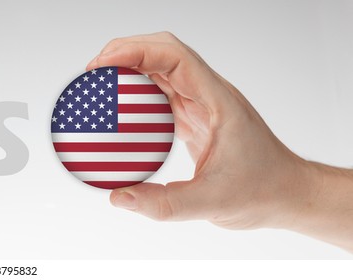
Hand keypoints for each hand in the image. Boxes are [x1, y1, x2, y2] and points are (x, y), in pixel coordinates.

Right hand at [88, 32, 352, 250]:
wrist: (287, 194)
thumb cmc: (261, 191)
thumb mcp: (210, 204)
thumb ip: (162, 204)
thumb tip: (118, 197)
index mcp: (217, 101)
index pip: (174, 57)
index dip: (136, 52)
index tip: (104, 65)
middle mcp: (207, 94)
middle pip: (163, 52)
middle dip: (124, 52)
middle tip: (91, 73)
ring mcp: (200, 103)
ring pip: (159, 68)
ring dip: (127, 68)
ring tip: (96, 85)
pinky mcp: (192, 116)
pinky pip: (158, 93)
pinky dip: (134, 92)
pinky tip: (115, 108)